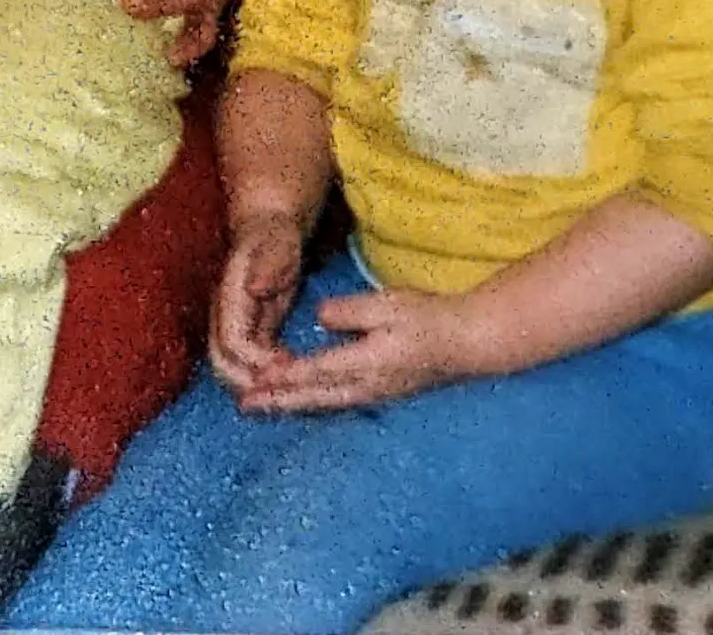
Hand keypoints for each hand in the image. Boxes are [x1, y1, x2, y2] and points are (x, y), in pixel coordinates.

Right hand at [207, 211, 305, 393]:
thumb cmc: (275, 237)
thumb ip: (268, 265)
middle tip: (284, 385)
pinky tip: (289, 373)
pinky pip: (246, 362)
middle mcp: (223, 316)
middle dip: (248, 381)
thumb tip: (254, 289)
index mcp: (229, 297)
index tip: (285, 365)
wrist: (266, 231)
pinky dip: (263, 375)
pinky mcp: (246, 331)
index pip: (232, 341)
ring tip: (287, 384)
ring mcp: (232, 325)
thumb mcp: (277, 245)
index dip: (255, 360)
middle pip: (222, 362)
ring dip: (254, 382)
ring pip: (230, 367)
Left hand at [229, 284, 483, 414]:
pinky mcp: (380, 393)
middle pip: (314, 397)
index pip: (317, 371)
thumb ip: (352, 311)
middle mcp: (367, 386)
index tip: (256, 381)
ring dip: (291, 405)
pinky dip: (312, 403)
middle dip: (278, 401)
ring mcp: (374, 394)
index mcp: (367, 363)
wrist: (468, 343)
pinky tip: (301, 402)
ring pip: (323, 403)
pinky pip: (337, 402)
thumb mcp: (389, 305)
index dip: (285, 377)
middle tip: (244, 405)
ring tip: (262, 407)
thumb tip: (320, 317)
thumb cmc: (429, 319)